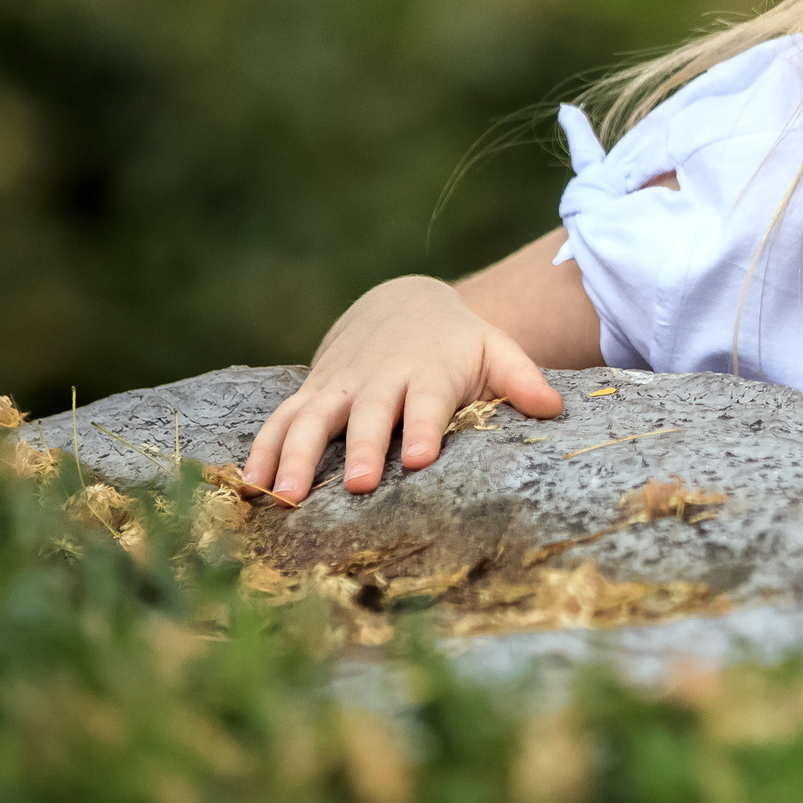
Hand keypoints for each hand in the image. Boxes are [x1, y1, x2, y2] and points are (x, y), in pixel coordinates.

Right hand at [243, 276, 564, 500]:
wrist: (401, 304)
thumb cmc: (456, 342)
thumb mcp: (495, 350)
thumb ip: (523, 378)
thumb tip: (555, 407)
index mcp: (427, 373)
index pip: (426, 404)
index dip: (423, 429)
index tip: (421, 458)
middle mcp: (378, 381)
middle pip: (367, 416)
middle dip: (361, 447)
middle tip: (358, 483)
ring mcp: (338, 388)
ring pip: (309, 421)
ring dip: (294, 457)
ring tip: (283, 498)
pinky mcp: (310, 395)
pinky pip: (279, 423)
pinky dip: (261, 453)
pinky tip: (247, 488)